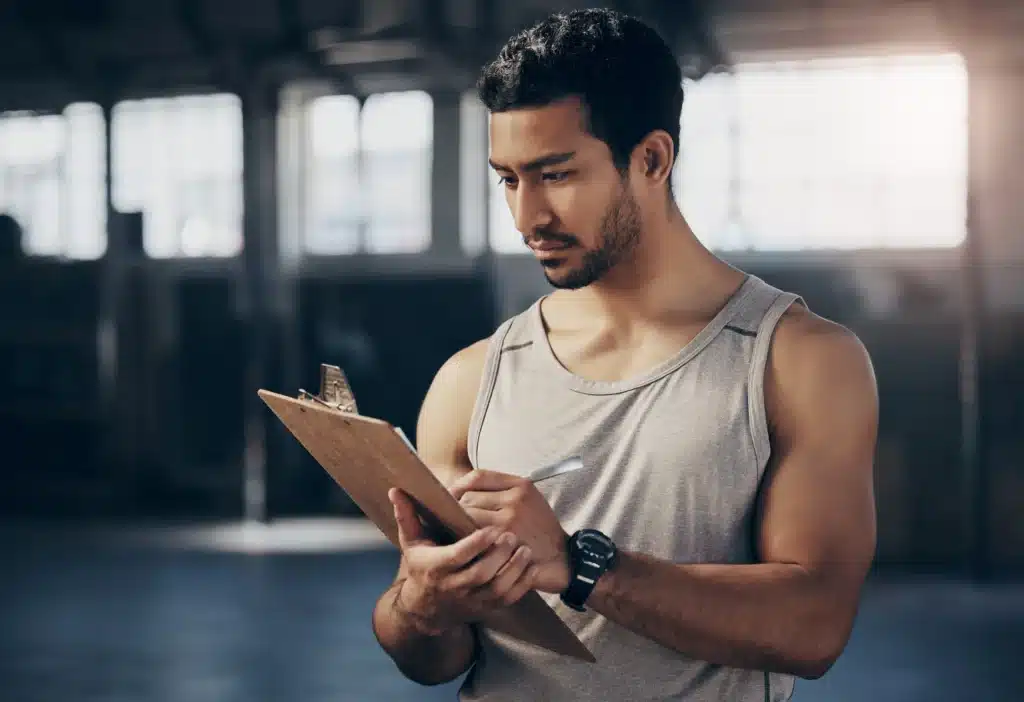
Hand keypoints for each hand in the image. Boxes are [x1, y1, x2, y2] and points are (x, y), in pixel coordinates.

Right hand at [388, 487, 537, 635]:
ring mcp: (472, 600)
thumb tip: (396, 489)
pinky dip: (522, 586)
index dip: (475, 544)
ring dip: (513, 570)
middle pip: (480, 574)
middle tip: (511, 535)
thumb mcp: (412, 542)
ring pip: (496, 589)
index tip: (490, 530)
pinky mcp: (487, 608)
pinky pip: (508, 600)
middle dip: (497, 556)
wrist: (427, 609)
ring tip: (524, 549)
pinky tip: (531, 567)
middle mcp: (454, 587)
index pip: (457, 557)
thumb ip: (407, 515)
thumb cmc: (422, 566)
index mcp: (435, 567)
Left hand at [449, 470, 570, 594]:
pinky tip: (465, 544)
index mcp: (521, 485)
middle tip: (451, 518)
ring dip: (457, 525)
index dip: (459, 485)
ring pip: (467, 516)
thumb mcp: (529, 500)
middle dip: (456, 508)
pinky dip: (464, 540)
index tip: (450, 495)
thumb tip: (462, 489)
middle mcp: (516, 500)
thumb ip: (502, 490)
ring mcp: (509, 522)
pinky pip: (472, 536)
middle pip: (468, 497)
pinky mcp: (504, 543)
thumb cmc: (540, 529)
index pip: (478, 477)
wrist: (562, 558)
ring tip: (456, 532)